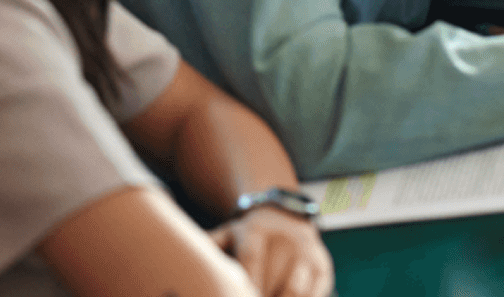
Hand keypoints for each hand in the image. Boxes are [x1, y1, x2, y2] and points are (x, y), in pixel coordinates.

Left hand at [212, 207, 332, 296]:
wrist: (285, 215)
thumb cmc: (248, 236)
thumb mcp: (227, 235)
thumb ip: (208, 249)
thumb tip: (180, 258)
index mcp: (257, 230)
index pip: (251, 261)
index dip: (246, 286)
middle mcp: (287, 240)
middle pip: (275, 284)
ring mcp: (308, 254)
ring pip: (296, 293)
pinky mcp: (323, 267)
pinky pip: (315, 296)